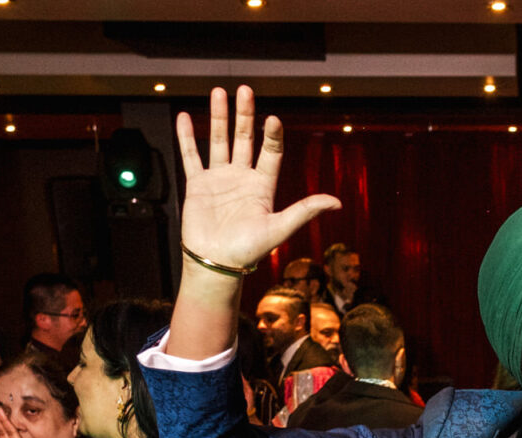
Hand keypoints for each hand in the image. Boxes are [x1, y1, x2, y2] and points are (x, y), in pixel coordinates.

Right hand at [176, 87, 340, 272]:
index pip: (270, 152)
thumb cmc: (248, 250)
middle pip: (245, 138)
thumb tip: (337, 202)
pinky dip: (187, 137)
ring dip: (218, 117)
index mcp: (263, 186)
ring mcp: (219, 179)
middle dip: (244, 115)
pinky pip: (191, 156)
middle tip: (245, 90)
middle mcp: (242, 178)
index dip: (272, 134)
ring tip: (219, 92)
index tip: (272, 119)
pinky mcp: (197, 185)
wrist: (216, 264)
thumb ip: (305, 211)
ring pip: (219, 141)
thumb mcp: (280, 228)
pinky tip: (185, 117)